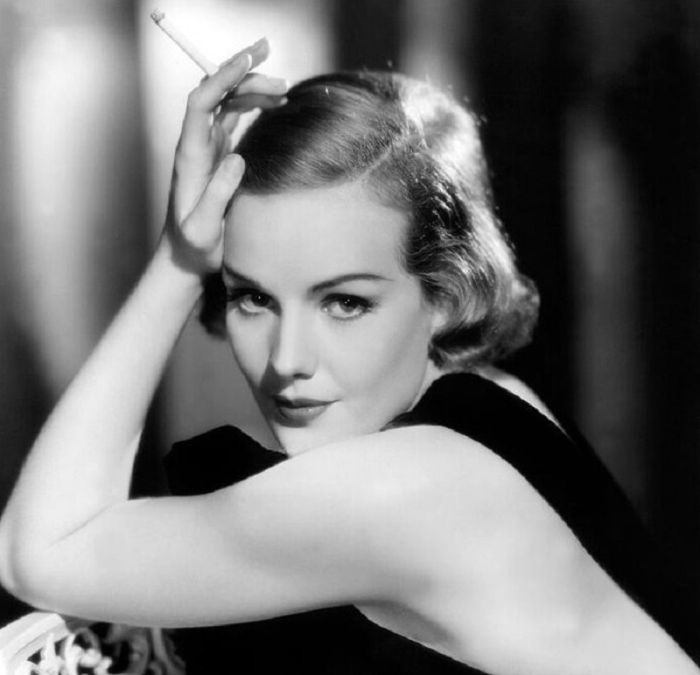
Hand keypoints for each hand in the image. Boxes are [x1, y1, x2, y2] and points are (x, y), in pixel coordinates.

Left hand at [164, 38, 287, 274]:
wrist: (185, 258)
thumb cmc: (194, 248)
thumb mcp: (203, 230)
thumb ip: (217, 196)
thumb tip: (238, 157)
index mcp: (190, 156)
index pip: (201, 102)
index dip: (222, 77)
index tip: (248, 60)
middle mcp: (196, 145)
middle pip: (215, 93)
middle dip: (240, 71)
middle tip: (270, 55)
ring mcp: (208, 148)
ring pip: (227, 103)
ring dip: (252, 88)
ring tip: (284, 88)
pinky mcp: (219, 156)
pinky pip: (234, 119)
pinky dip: (253, 105)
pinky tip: (274, 104)